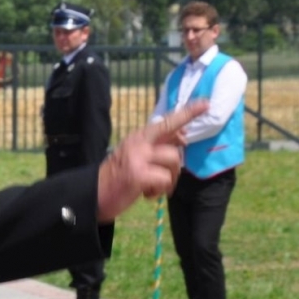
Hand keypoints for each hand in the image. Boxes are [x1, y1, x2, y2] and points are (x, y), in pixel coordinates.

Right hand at [96, 102, 207, 221]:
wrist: (93, 195)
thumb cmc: (118, 177)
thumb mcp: (137, 156)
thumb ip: (159, 146)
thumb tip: (183, 136)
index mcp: (139, 136)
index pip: (167, 121)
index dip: (188, 112)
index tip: (206, 103)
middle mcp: (139, 142)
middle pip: (173, 134)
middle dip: (180, 149)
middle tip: (174, 163)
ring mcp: (138, 157)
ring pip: (173, 160)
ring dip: (170, 179)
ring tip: (154, 187)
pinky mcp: (138, 175)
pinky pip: (165, 180)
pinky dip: (160, 190)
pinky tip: (147, 195)